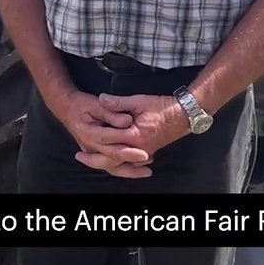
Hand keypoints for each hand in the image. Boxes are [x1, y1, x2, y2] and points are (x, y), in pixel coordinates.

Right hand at [52, 91, 150, 175]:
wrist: (66, 108)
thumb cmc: (81, 104)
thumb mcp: (95, 103)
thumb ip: (112, 111)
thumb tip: (127, 121)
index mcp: (88, 132)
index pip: (110, 141)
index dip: (127, 146)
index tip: (143, 148)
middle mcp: (89, 146)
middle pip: (112, 158)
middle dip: (131, 160)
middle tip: (148, 158)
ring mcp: (91, 152)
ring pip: (111, 166)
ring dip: (129, 170)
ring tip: (146, 171)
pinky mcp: (95, 153)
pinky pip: (110, 166)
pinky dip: (123, 169)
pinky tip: (136, 168)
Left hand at [74, 93, 188, 177]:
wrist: (183, 115)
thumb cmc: (162, 107)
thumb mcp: (138, 101)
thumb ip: (118, 103)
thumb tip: (101, 99)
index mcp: (134, 136)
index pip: (110, 142)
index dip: (94, 140)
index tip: (80, 139)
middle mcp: (138, 149)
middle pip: (112, 161)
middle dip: (94, 160)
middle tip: (79, 156)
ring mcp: (144, 152)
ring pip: (121, 165)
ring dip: (105, 163)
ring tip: (91, 159)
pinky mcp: (148, 151)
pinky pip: (130, 163)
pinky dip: (120, 164)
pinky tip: (112, 161)